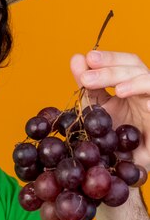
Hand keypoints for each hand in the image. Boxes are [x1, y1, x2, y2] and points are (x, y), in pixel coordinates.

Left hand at [71, 50, 149, 169]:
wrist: (130, 162)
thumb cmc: (117, 134)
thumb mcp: (98, 109)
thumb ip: (88, 87)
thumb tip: (76, 58)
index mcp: (132, 83)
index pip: (125, 62)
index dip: (109, 57)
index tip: (87, 58)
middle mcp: (146, 89)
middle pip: (134, 66)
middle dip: (110, 68)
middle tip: (86, 78)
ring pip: (148, 80)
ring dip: (127, 80)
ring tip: (109, 88)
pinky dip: (145, 92)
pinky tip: (133, 98)